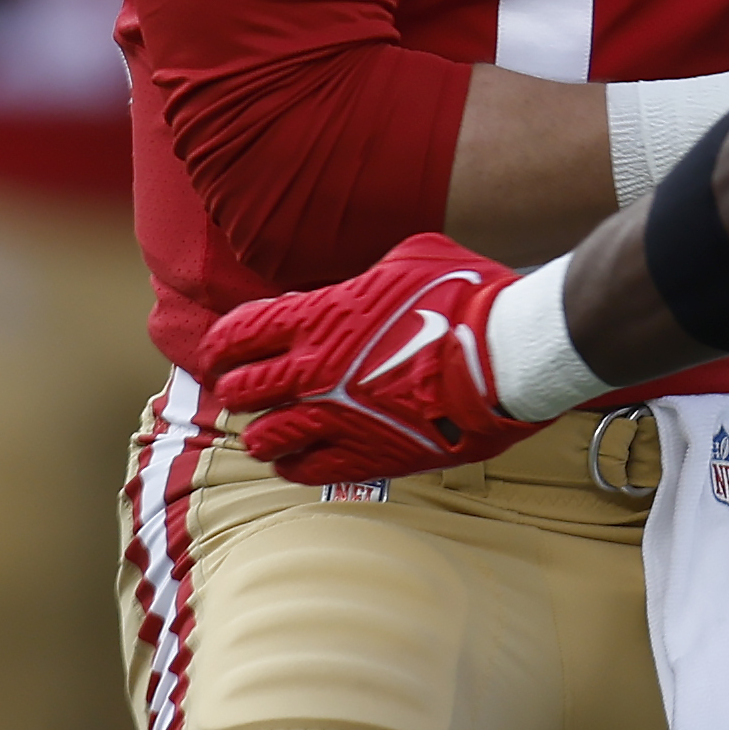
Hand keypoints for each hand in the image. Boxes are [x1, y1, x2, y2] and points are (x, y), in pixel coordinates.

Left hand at [199, 234, 548, 484]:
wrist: (507, 356)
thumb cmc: (466, 297)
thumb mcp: (412, 257)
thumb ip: (369, 275)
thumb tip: (364, 283)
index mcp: (318, 318)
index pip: (235, 335)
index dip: (221, 346)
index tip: (224, 353)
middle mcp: (314, 373)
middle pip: (239, 392)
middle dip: (239, 390)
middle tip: (250, 391)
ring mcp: (337, 419)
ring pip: (264, 439)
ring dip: (265, 433)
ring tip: (275, 429)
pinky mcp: (366, 456)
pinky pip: (305, 472)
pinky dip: (295, 465)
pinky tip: (303, 457)